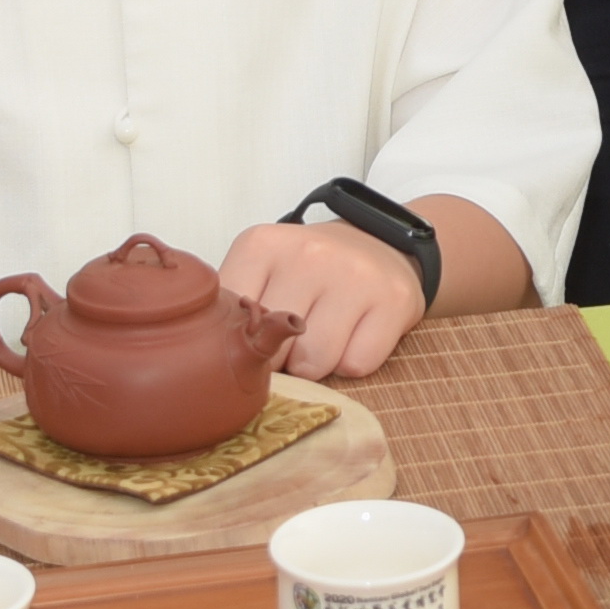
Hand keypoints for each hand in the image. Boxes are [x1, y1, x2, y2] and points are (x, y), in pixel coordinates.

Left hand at [218, 219, 431, 381]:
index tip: (257, 334)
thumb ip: (233, 308)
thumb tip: (215, 365)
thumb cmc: (309, 269)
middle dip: (279, 360)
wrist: (380, 242)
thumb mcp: (260, 270)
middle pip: (273, 350)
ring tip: (322, 337)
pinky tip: (354, 335)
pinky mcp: (395, 300)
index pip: (233, 324)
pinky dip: (352, 362)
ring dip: (316, 365)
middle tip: (292, 339)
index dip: (243, 344)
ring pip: (314, 363)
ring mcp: (356, 275)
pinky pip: (357, 366)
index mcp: (263, 245)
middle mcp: (310, 254)